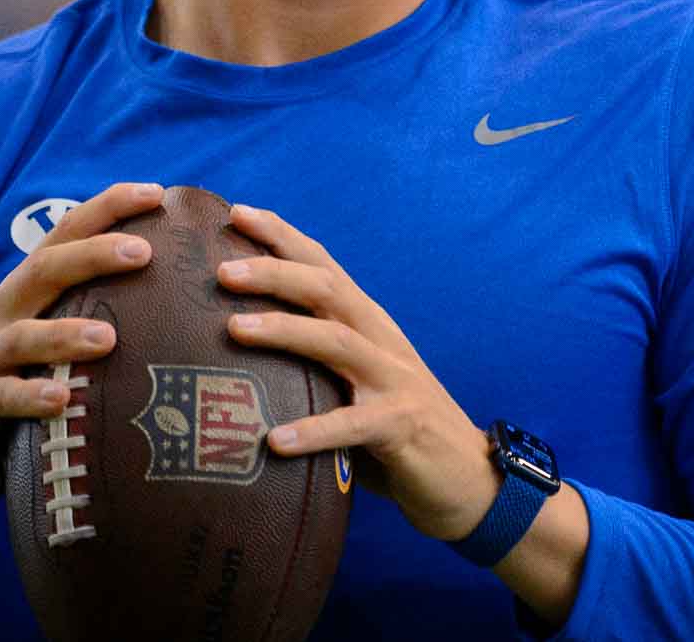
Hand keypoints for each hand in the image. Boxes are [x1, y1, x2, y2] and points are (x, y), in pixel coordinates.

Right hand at [0, 180, 162, 517]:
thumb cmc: (21, 400)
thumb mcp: (54, 352)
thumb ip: (97, 321)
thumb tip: (182, 306)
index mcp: (25, 293)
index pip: (64, 236)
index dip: (105, 209)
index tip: (155, 192)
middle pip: (43, 271)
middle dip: (92, 255)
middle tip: (143, 251)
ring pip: (22, 337)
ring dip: (64, 333)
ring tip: (109, 337)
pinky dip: (29, 396)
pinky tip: (61, 400)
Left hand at [217, 202, 498, 541]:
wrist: (471, 480)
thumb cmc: (396, 431)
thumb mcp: (357, 383)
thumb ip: (315, 364)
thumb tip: (236, 355)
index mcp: (369, 324)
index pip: (324, 266)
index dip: (283, 237)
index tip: (237, 213)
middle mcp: (382, 341)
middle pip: (328, 289)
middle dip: (276, 273)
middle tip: (222, 270)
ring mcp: (394, 381)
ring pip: (337, 341)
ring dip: (285, 330)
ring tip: (235, 329)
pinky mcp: (402, 427)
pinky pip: (352, 426)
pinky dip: (313, 430)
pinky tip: (275, 440)